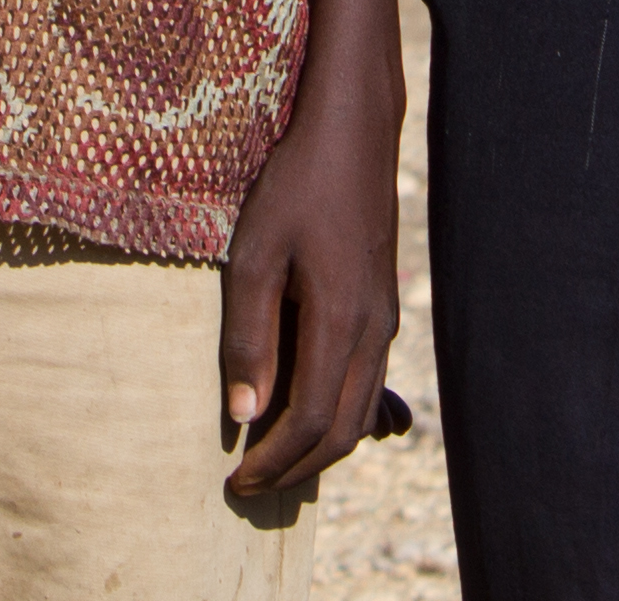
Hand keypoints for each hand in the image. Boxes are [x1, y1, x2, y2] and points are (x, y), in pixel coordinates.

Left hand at [216, 68, 398, 494]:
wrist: (351, 132)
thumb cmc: (295, 185)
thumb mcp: (253, 256)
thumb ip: (248, 337)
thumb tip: (243, 414)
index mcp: (341, 322)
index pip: (312, 423)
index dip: (274, 463)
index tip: (234, 483)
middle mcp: (373, 330)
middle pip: (344, 431)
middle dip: (298, 470)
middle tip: (249, 487)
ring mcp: (384, 318)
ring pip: (361, 411)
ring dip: (320, 448)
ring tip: (272, 460)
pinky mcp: (382, 304)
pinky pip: (366, 381)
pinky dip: (338, 415)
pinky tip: (302, 412)